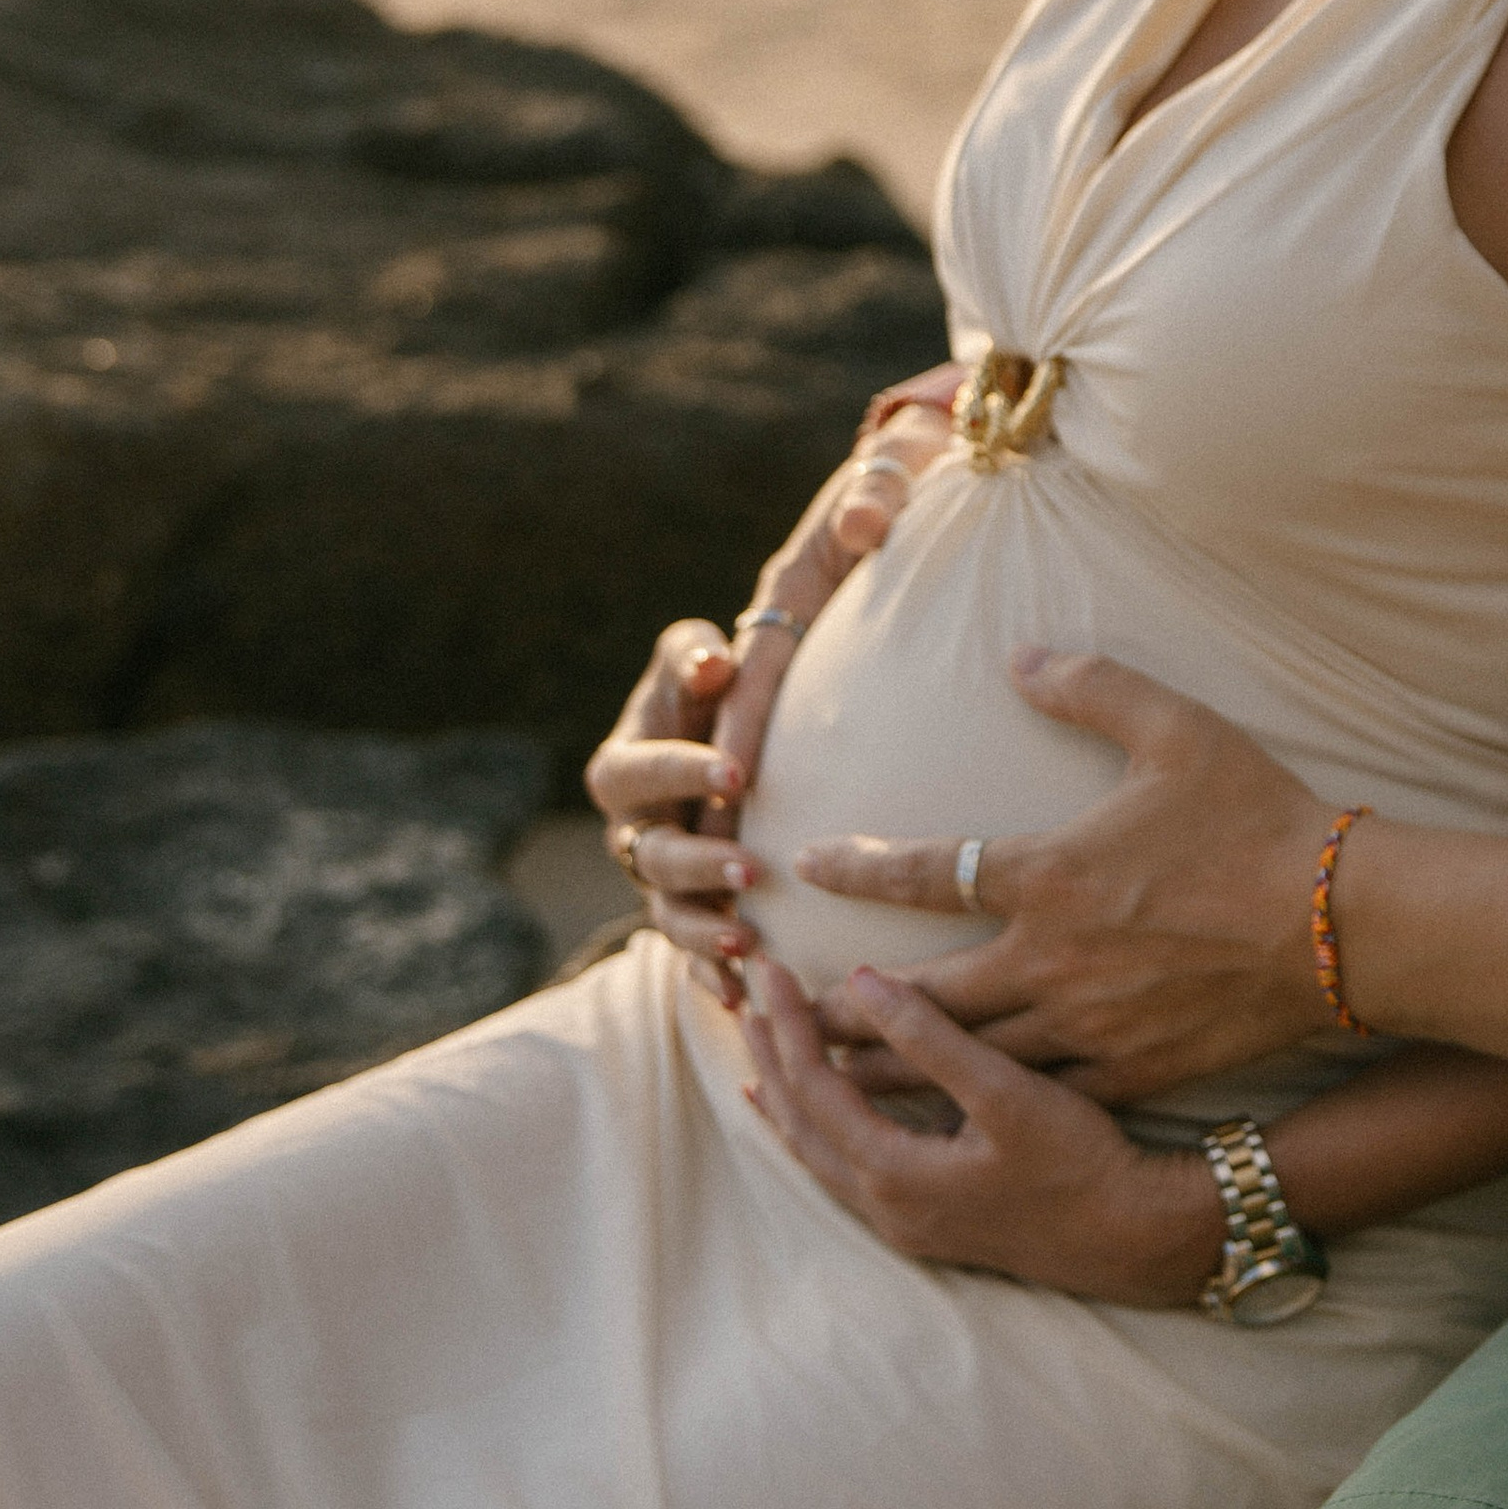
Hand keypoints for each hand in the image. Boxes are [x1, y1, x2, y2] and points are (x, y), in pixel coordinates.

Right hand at [583, 372, 960, 1002]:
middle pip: (636, 817)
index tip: (738, 758)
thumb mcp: (841, 554)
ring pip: (656, 889)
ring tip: (746, 937)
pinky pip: (688, 937)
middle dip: (686, 839)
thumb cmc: (822, 607)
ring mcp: (666, 840)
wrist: (808, 691)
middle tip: (748, 857)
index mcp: (669, 704)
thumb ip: (856, 512)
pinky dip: (709, 965)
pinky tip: (747, 996)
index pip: (656, 717)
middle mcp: (653, 778)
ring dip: (694, 914)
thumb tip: (871, 517)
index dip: (685, 738)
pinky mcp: (697, 893)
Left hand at [738, 958, 1224, 1302]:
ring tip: (759, 1054)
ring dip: (787, 1100)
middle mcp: (887, 1209)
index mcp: (895, 1175)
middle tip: (745, 998)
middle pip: (800, 1127)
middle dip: (770, 1059)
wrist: (1132, 1239)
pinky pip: (846, 1172)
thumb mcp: (1007, 1090)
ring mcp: (906, 1224)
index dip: (787, 1025)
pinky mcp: (929, 1223)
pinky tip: (826, 1113)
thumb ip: (930, 1037)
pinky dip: (820, 1130)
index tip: (769, 972)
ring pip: (818, 1156)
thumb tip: (859, 983)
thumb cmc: (1079, 1163)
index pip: (814, 1089)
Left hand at [794, 652, 1335, 1102]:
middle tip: (786, 1016)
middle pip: (924, 995)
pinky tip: (954, 1123)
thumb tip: (1020, 656)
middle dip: (847, 1009)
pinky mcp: (1132, 1072)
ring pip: (968, 1061)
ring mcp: (1090, 1027)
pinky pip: (1040, 1098)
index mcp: (1053, 876)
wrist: (1342, 925)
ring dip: (898, 1070)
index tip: (806, 865)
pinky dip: (986, 1110)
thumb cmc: (1259, 818)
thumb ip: (1091, 684)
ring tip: (837, 1085)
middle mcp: (1053, 960)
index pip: (928, 871)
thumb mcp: (1177, 728)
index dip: (860, 867)